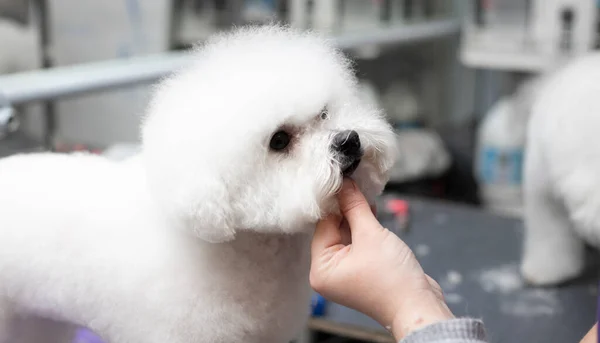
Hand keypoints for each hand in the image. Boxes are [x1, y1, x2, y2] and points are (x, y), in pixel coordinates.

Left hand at [310, 179, 453, 339]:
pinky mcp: (360, 271)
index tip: (342, 180)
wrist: (417, 306)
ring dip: (357, 217)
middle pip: (333, 230)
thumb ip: (355, 207)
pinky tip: (371, 211)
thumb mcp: (370, 235)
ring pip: (346, 235)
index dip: (334, 202)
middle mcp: (328, 273)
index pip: (323, 225)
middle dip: (347, 209)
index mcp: (321, 269)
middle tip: (356, 185)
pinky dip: (364, 229)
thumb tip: (344, 185)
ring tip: (365, 195)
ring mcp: (345, 274)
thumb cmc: (392, 279)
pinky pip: (357, 244)